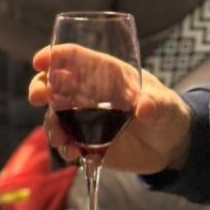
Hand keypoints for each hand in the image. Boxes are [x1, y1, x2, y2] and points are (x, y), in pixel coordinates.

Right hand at [29, 46, 192, 174]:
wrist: (172, 147)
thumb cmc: (168, 112)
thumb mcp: (166, 105)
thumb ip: (156, 104)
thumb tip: (145, 108)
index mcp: (107, 73)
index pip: (75, 57)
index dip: (55, 56)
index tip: (39, 61)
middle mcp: (91, 93)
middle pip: (56, 84)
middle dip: (41, 88)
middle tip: (37, 98)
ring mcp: (87, 118)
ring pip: (57, 116)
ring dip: (51, 124)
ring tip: (60, 138)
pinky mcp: (89, 142)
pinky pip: (68, 142)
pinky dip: (65, 147)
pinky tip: (73, 154)